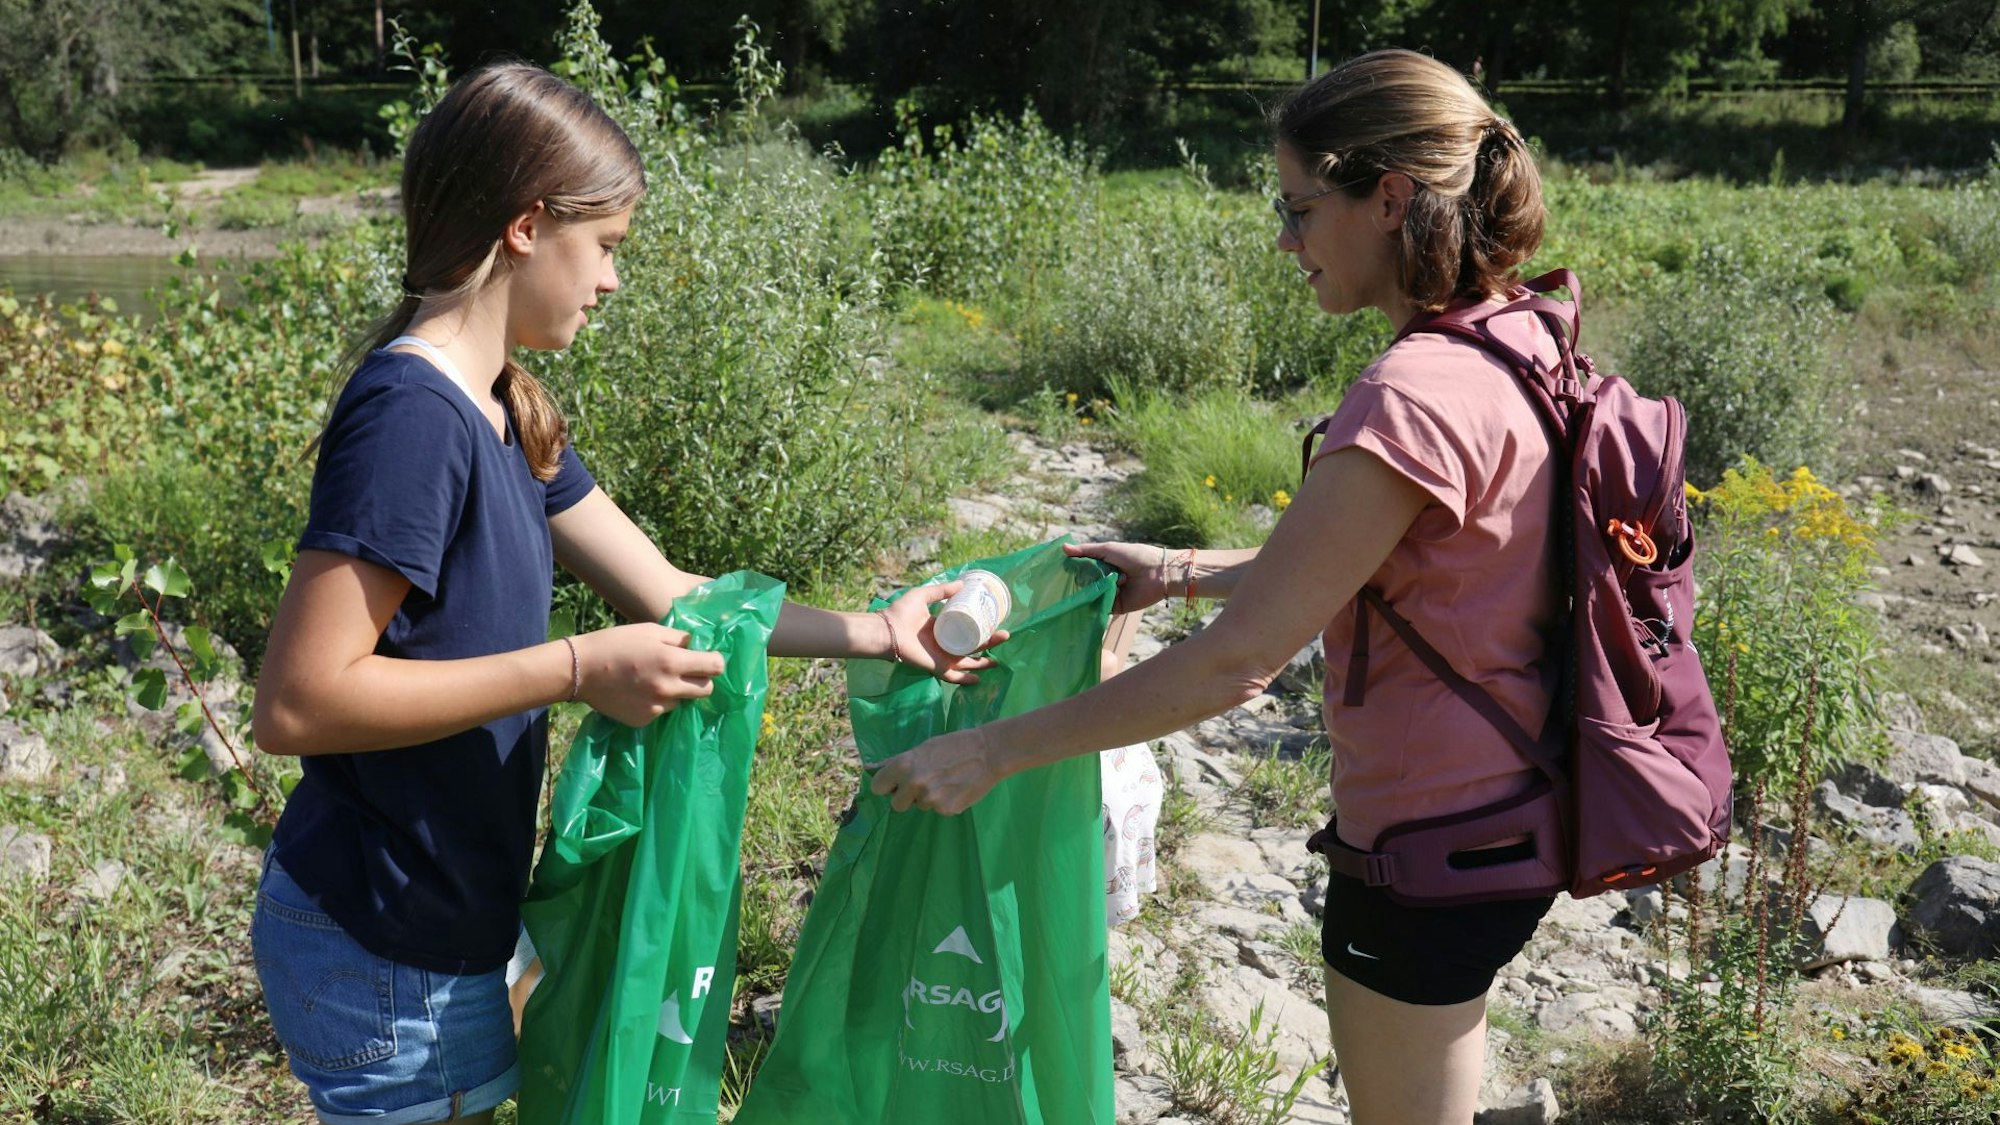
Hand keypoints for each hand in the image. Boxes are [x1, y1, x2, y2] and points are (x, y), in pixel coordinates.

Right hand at [573, 623, 725, 726]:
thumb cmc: (616, 643)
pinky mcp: (644, 720)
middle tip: (686, 671)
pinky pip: (663, 712)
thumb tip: (699, 647)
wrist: (581, 670)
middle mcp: (668, 688)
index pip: (715, 667)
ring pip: (683, 702)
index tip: (708, 659)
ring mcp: (657, 708)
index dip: (715, 661)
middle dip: (702, 679)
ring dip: (677, 692)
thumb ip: (679, 639)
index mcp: (672, 661)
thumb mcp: (650, 631)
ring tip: (654, 680)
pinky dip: (658, 703)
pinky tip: (640, 692)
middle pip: (706, 690)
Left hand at [869, 728, 1008, 813]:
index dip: (888, 786)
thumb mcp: (922, 749)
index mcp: (904, 765)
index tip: (896, 784)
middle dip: (907, 797)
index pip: (878, 787)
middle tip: (924, 782)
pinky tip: (956, 788)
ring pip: (920, 806)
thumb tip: (870, 768)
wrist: (988, 752)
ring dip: (929, 798)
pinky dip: (945, 802)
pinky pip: (938, 810)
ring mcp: (930, 799)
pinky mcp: (946, 809)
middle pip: (897, 805)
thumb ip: (896, 762)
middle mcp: (914, 784)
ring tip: (946, 781)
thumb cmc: (953, 745)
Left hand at [880, 580, 1008, 684]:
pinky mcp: (937, 667)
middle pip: (973, 646)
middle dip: (990, 643)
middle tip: (1005, 635)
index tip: (996, 621)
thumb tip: (962, 583)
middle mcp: (945, 644)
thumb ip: (940, 590)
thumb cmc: (901, 613)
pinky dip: (965, 680)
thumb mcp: (923, 595)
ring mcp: (942, 656)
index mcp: (943, 628)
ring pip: (968, 661)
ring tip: (998, 659)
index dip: (981, 627)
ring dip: (983, 661)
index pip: (966, 629)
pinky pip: (954, 676)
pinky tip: (979, 680)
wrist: (887, 630)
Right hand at [1063, 541, 1168, 614]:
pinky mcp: (1115, 607)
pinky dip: (1097, 603)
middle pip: (1084, 584)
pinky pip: (1101, 607)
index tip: (1059, 571)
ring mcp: (1109, 594)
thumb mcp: (1108, 549)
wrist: (1158, 572)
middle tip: (1071, 582)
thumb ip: (1086, 551)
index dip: (1072, 570)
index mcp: (1102, 566)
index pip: (1081, 569)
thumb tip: (1062, 548)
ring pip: (1091, 596)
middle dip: (1080, 582)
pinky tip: (1095, 598)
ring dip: (1090, 592)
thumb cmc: (1134, 556)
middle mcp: (1104, 580)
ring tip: (1089, 586)